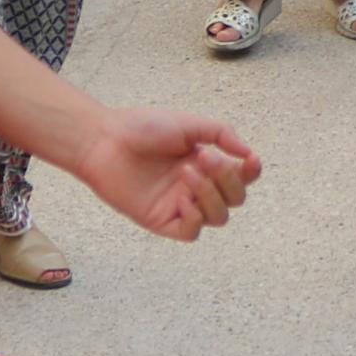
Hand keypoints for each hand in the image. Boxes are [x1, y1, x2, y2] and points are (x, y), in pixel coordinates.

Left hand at [68, 107, 261, 240]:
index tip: (250, 160)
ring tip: (186, 173)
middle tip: (203, 158)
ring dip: (210, 196)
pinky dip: (194, 218)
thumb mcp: (187, 123)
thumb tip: (248, 152)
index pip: (241, 176)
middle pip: (234, 198)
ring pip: (218, 217)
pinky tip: (181, 199)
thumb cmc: (142, 128)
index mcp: (206, 164)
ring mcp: (180, 205)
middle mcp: (197, 186)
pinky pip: (192, 232)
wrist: (104, 140)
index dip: (251, 172)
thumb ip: (221, 134)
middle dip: (226, 179)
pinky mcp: (162, 221)